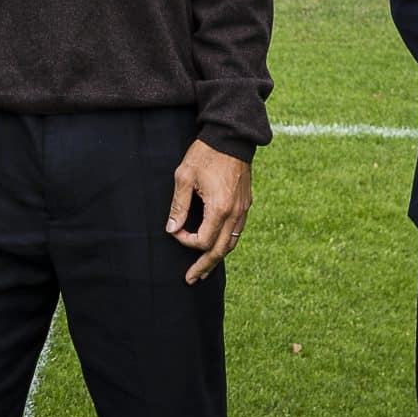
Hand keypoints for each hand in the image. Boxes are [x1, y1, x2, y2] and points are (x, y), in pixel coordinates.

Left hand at [166, 140, 252, 283]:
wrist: (231, 137)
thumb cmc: (205, 154)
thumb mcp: (184, 176)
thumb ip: (178, 206)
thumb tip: (172, 230)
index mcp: (220, 209)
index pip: (203, 240)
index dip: (186, 241)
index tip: (175, 230)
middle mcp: (235, 213)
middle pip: (220, 250)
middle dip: (204, 266)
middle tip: (191, 279)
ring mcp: (243, 209)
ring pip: (231, 243)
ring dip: (217, 257)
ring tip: (204, 270)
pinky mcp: (246, 203)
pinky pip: (237, 231)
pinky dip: (226, 243)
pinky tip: (217, 246)